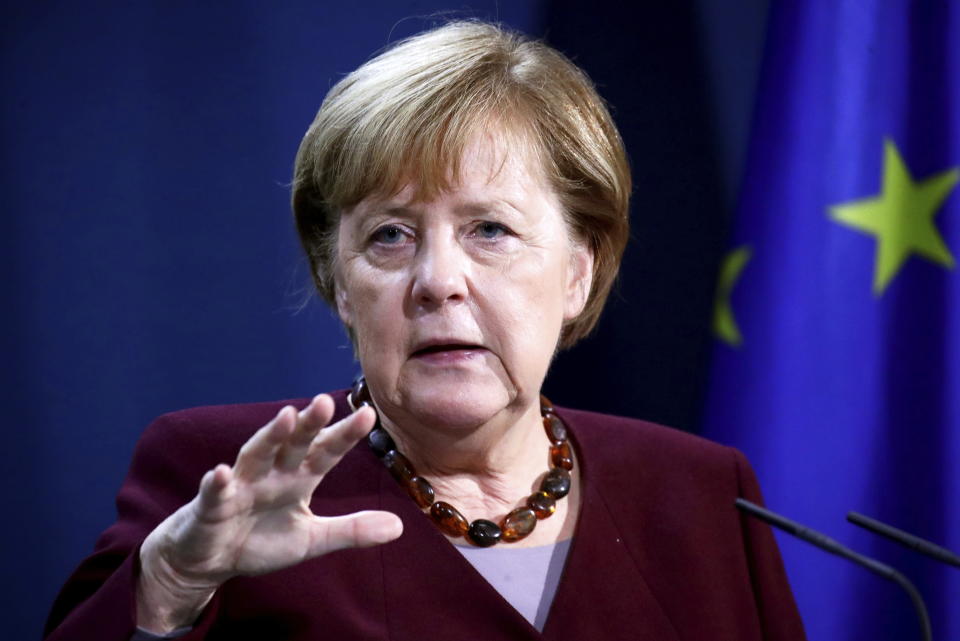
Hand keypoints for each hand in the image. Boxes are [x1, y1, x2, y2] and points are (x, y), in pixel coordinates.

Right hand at [136, 395, 402, 632]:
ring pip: (256, 455)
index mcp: (297, 479)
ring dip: (270, 436)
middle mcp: (271, 474)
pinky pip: (214, 493)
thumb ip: (351, 530)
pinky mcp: (210, 507)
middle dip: (309, 424)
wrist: (209, 559)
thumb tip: (399, 527)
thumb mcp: (312, 540)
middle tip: (325, 401)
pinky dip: (215, 484)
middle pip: (293, 445)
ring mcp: (239, 487)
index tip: (368, 415)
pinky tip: (219, 473)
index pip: (326, 452)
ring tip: (287, 417)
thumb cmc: (260, 539)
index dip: (345, 435)